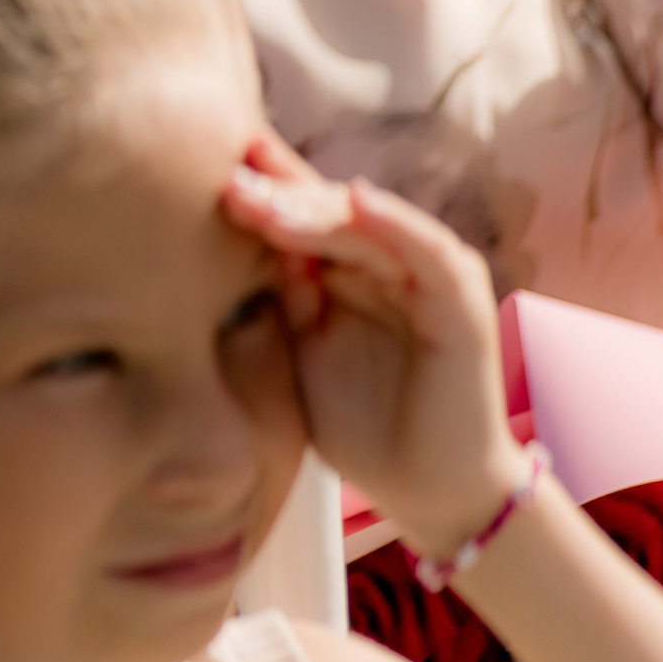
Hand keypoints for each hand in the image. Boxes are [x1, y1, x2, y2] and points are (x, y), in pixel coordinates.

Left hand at [221, 139, 529, 559]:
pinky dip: (395, 223)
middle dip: (277, 193)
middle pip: (328, 210)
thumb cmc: (360, 421)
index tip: (201, 173)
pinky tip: (357, 200)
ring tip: (266, 195)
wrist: (424, 488)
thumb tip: (240, 234)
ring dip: (317, 206)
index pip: (301, 217)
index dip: (259, 194)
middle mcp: (389, 264)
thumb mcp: (303, 347)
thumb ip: (284, 293)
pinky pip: (428, 252)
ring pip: (368, 223)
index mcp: (348, 271)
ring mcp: (427, 278)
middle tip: (226, 180)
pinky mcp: (461, 303)